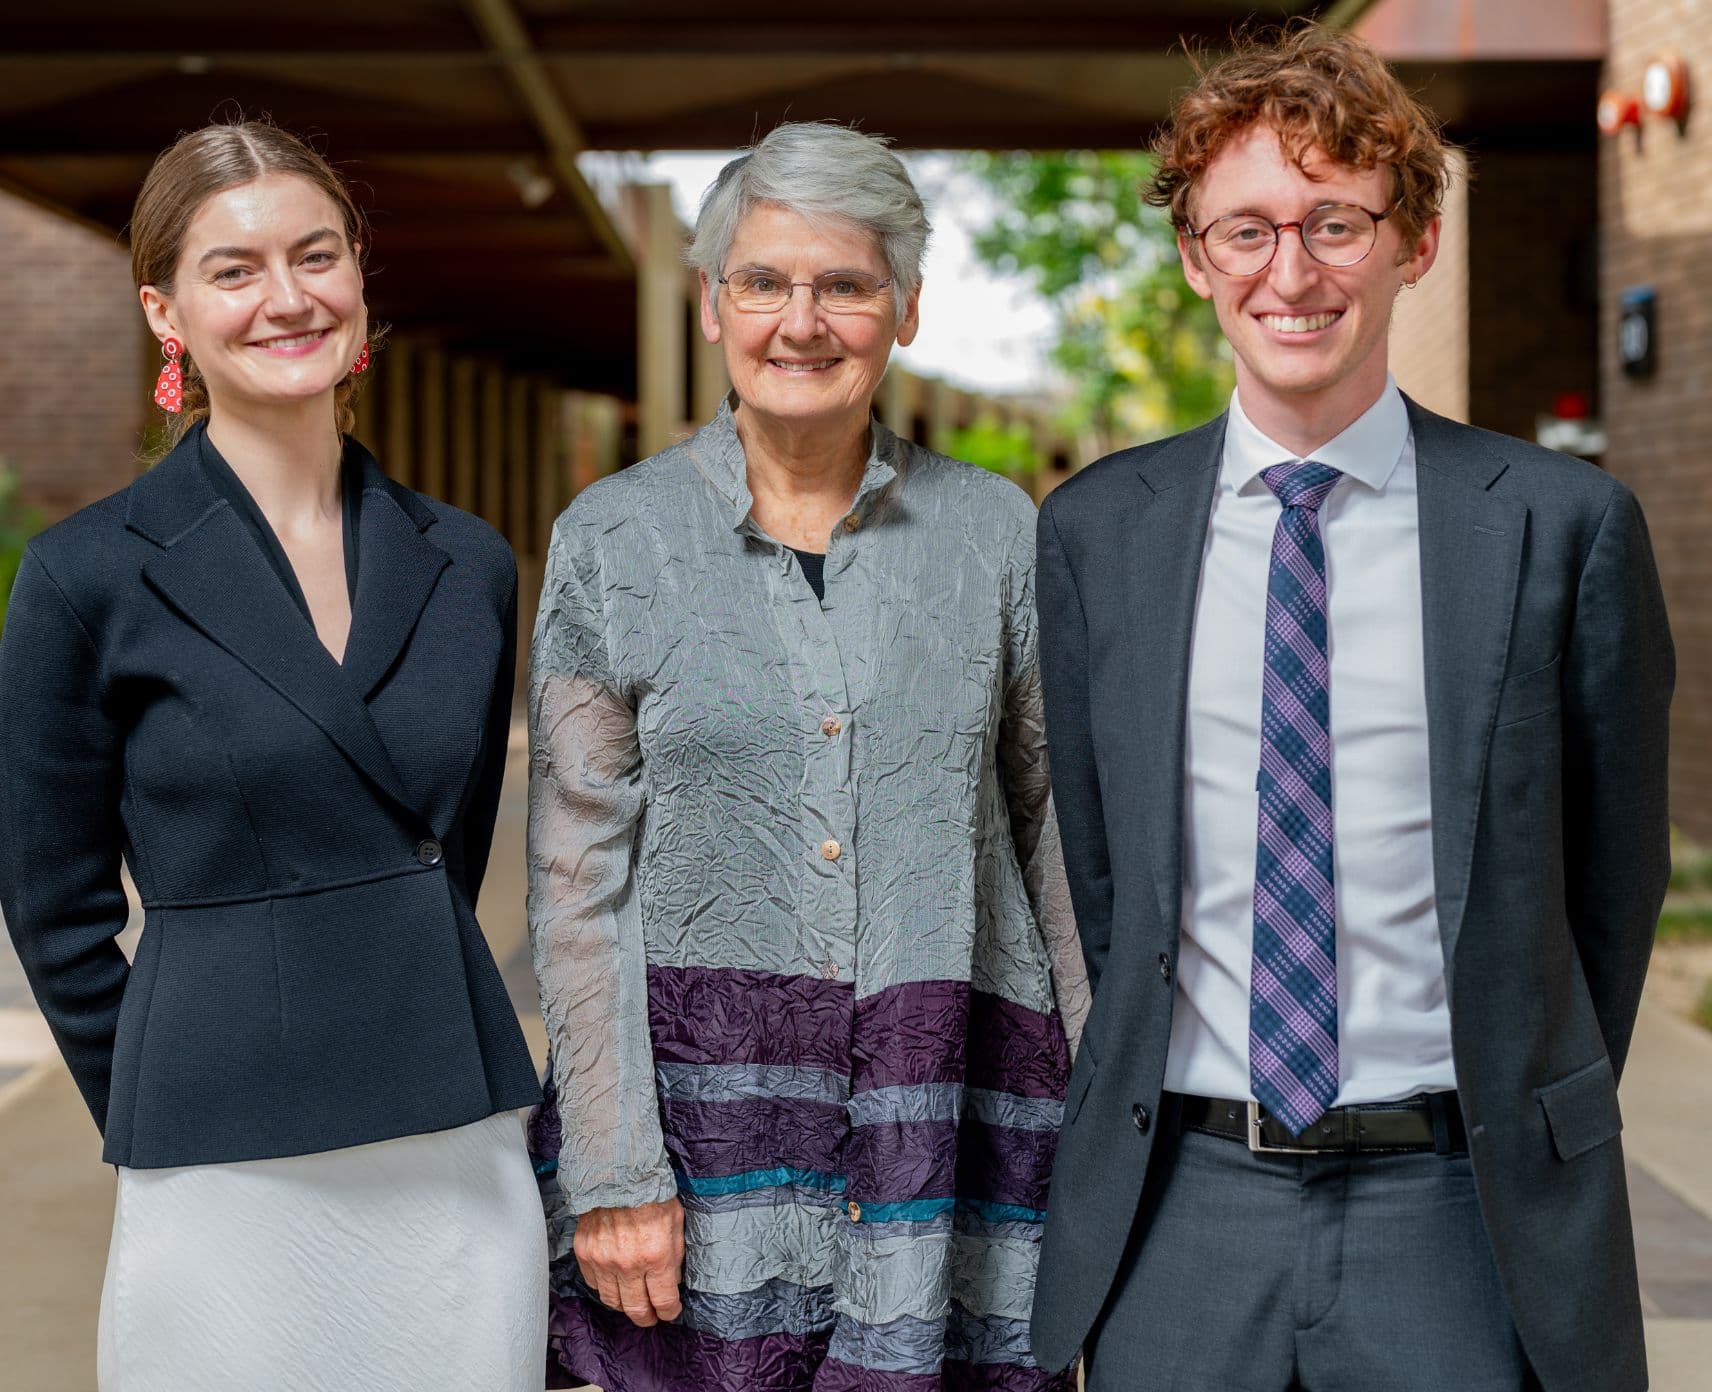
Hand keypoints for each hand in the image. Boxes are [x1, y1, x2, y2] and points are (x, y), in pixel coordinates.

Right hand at [573, 1197, 684, 1326]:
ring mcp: (603, 1260)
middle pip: (636, 1309)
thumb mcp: (676, 1221)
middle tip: (651, 1317)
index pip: (664, 1301)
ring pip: (612, 1301)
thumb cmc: (651, 1191)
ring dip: (624, 1306)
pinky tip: (614, 1282)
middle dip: (647, 1317)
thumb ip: (674, 1255)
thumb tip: (671, 1281)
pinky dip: (604, 1287)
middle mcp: (628, 1263)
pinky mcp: (585, 1252)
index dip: (669, 1312)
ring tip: (632, 1303)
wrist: (616, 1170)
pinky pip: (594, 1283)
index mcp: (656, 1255)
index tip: (670, 1312)